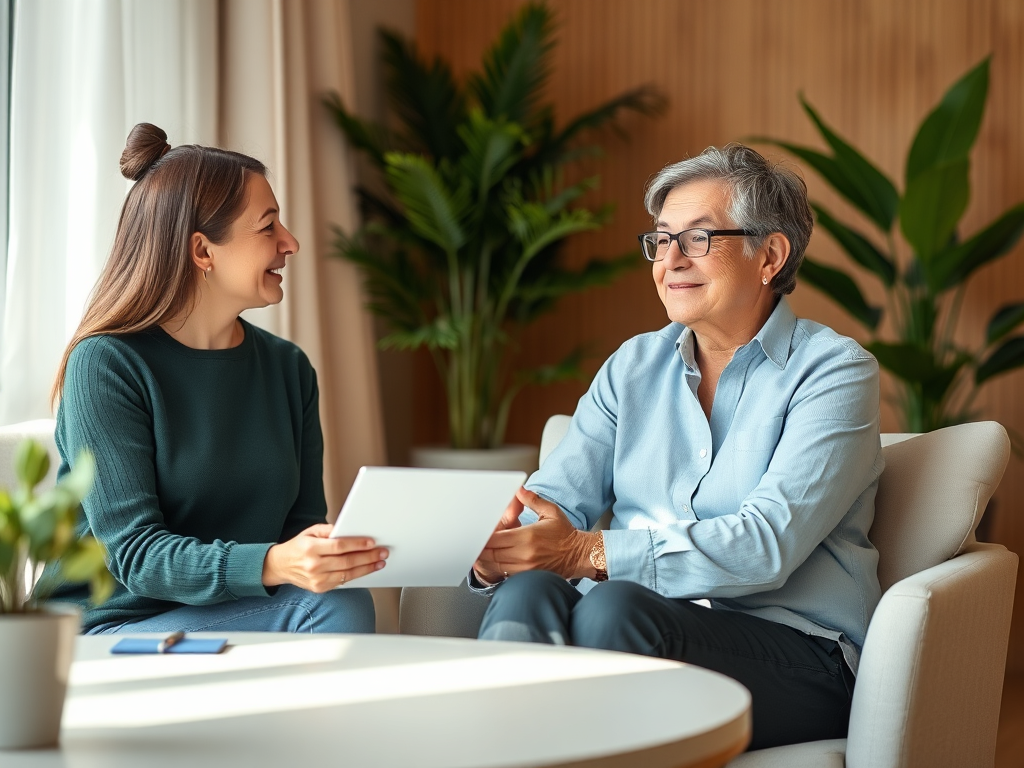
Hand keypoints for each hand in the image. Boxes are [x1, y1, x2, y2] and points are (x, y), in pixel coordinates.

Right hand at [262, 524, 387, 591]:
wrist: (279, 566)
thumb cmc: (297, 547)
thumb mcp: (310, 532)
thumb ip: (329, 530)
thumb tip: (348, 530)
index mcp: (311, 548)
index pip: (339, 546)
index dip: (357, 544)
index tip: (371, 542)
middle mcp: (314, 565)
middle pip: (347, 561)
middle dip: (368, 557)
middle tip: (382, 552)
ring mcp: (317, 579)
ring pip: (347, 574)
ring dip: (367, 568)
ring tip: (379, 562)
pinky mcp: (320, 588)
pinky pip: (342, 582)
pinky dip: (356, 575)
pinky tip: (366, 570)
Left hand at [476, 487, 596, 580]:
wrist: (579, 554)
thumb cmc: (565, 534)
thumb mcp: (551, 511)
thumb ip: (532, 500)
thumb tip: (519, 490)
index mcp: (527, 536)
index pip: (495, 538)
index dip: (483, 537)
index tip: (478, 533)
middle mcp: (524, 554)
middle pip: (492, 553)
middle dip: (481, 548)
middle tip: (474, 542)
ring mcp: (526, 567)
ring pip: (496, 565)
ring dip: (487, 559)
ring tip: (480, 552)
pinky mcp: (528, 575)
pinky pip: (505, 573)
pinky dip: (497, 567)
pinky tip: (494, 561)